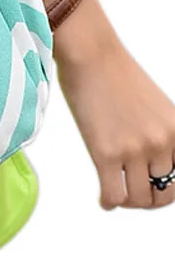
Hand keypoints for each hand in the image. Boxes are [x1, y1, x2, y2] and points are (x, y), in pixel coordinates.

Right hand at [55, 0, 174, 209]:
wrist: (91, 55)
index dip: (167, 189)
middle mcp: (161, 143)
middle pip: (163, 193)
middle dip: (149, 200)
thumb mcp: (156, 106)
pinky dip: (109, 202)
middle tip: (135, 196)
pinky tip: (104, 199)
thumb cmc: (114, 72)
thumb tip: (153, 162)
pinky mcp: (106, 152)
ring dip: (129, 202)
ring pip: (139, 199)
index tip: (154, 190)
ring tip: (117, 195)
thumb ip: (161, 133)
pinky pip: (114, 194)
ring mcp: (134, 150)